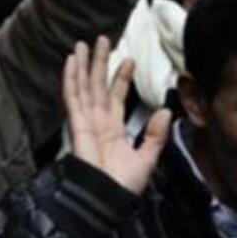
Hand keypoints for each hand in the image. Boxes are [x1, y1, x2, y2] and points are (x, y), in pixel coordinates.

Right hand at [64, 36, 169, 194]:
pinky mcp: (77, 124)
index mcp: (114, 129)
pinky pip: (72, 97)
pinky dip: (71, 79)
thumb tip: (165, 110)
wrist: (108, 197)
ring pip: (83, 87)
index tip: (128, 59)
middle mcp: (98, 121)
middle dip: (99, 63)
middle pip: (97, 85)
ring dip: (82, 65)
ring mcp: (86, 121)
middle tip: (101, 40)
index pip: (116, 96)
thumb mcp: (148, 158)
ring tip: (83, 44)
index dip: (121, 77)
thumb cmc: (124, 183)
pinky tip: (71, 62)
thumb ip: (155, 134)